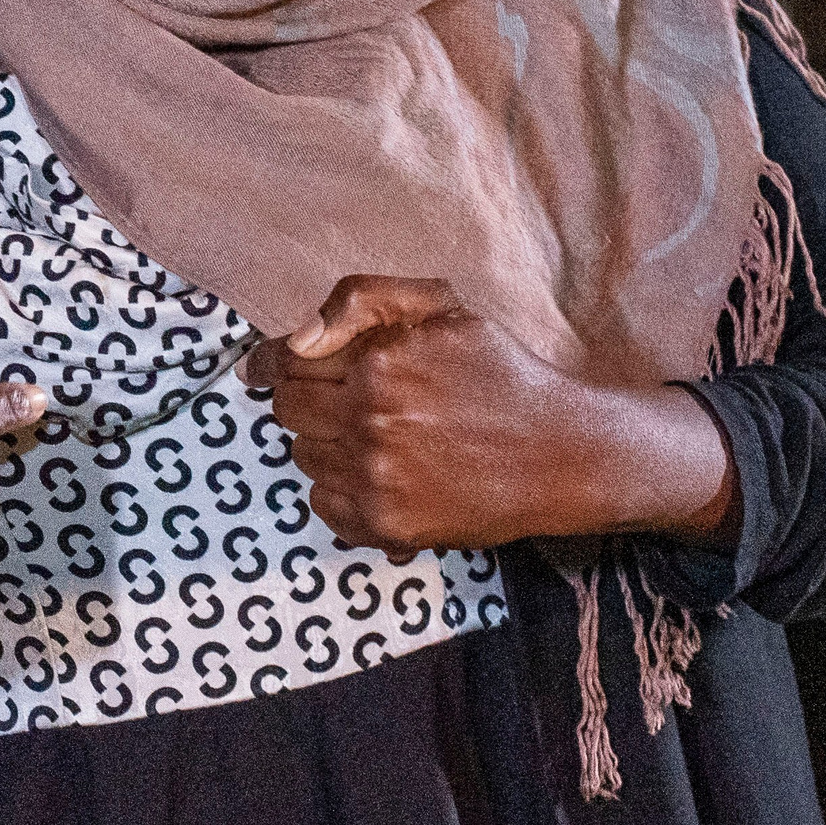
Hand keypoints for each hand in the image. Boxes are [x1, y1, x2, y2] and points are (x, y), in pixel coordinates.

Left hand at [252, 277, 734, 556]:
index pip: (286, 362)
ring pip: (303, 457)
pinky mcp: (384, 525)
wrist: (560, 454)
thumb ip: (362, 300)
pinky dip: (342, 487)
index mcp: (380, 363)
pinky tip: (385, 471)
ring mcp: (375, 478)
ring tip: (379, 435)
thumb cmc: (502, 375)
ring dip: (327, 443)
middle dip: (309, 399)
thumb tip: (298, 338)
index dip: (273, 362)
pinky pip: (323, 504)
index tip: (265, 368)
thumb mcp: (443, 308)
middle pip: (288, 411)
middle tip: (347, 399)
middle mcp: (371, 422)